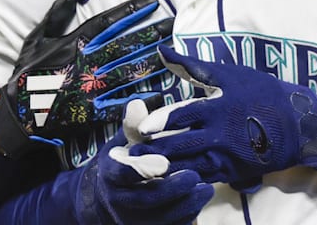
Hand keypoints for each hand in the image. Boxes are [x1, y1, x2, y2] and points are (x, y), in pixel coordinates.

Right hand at [0, 0, 173, 157]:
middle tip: (174, 24)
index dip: (131, 12)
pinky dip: (141, 100)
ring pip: (128, 72)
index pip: (107, 23)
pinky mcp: (92, 114)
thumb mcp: (36, 38)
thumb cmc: (26, 74)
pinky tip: (162, 93)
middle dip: (151, 33)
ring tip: (173, 51)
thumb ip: (57, 14)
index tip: (152, 3)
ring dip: (153, 61)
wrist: (16, 115)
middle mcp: (85, 64)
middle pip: (125, 45)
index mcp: (73, 44)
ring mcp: (90, 89)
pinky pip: (122, 105)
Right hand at [74, 100, 213, 224]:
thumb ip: (133, 125)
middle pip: (146, 199)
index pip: (122, 174)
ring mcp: (134, 220)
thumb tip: (136, 104)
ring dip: (185, 204)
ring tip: (206, 188)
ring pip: (161, 217)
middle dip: (171, 189)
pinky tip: (202, 200)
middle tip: (194, 176)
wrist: (111, 198)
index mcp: (110, 175)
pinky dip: (187, 215)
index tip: (163, 162)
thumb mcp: (123, 142)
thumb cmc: (125, 162)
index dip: (142, 169)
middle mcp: (119, 201)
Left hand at [132, 45, 316, 185]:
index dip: (157, 123)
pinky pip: (202, 178)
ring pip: (187, 165)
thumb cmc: (261, 93)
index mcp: (216, 107)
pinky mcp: (231, 172)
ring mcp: (226, 156)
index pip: (179, 116)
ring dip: (163, 167)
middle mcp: (219, 134)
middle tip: (129, 155)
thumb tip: (161, 51)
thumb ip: (192, 67)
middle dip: (152, 152)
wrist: (299, 124)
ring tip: (140, 169)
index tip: (139, 128)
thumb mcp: (228, 75)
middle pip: (178, 145)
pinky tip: (166, 178)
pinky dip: (183, 178)